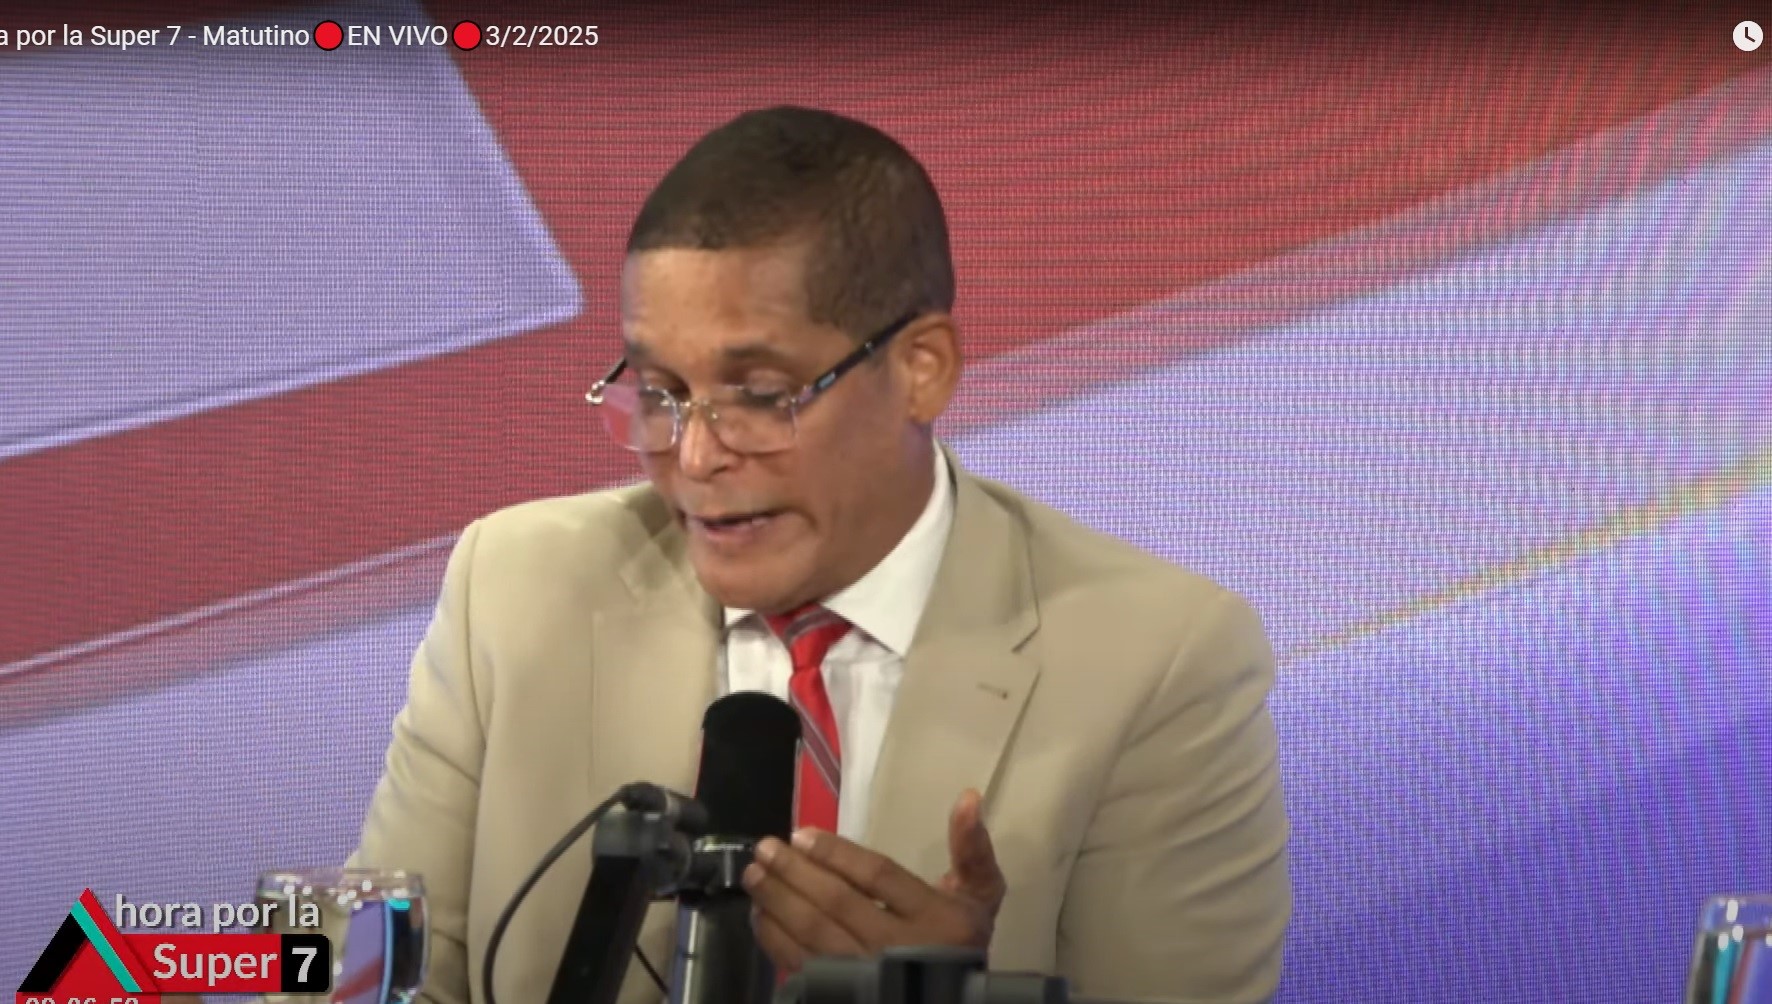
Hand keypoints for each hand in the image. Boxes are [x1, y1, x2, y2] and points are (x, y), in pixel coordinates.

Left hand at [743, 788, 1006, 974]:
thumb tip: (967, 797)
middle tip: (764, 848)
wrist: (952, 998)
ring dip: (778, 901)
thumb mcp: (980, 895)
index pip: (878, 877)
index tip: (802, 835)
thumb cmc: (962, 940)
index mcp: (934, 917)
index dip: (838, 854)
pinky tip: (760, 914)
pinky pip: (801, 963)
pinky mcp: (843, 993)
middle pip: (838, 903)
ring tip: (754, 874)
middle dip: (795, 873)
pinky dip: (775, 938)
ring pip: (814, 934)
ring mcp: (868, 975)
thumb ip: (972, 849)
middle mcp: (898, 947)